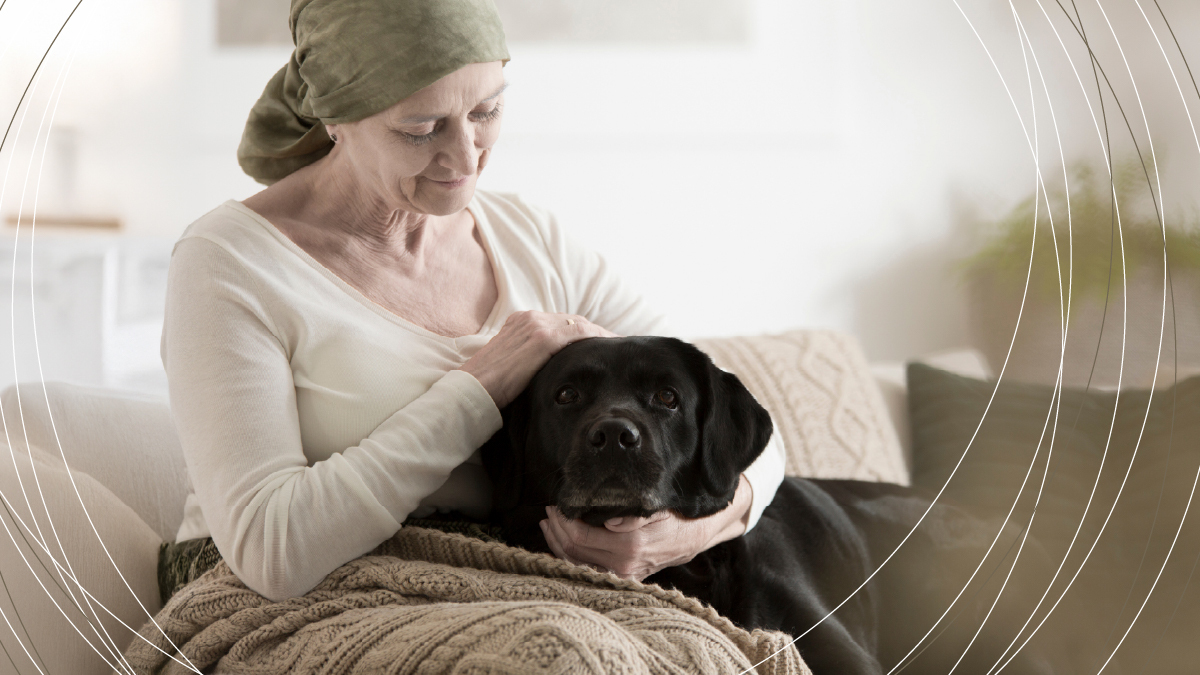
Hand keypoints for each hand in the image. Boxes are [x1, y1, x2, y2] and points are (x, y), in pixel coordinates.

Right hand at [460, 311, 614, 407]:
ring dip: (600, 336)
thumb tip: (550, 372)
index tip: (598, 344)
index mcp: (519, 322)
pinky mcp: (542, 338)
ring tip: (617, 348)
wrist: (472, 390)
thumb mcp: (510, 365)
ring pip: (579, 325)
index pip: (560, 323)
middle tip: (614, 346)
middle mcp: (528, 318)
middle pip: (572, 321)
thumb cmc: (489, 386)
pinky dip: (596, 338)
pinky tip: (609, 348)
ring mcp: (535, 325)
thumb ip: (529, 360)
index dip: (581, 333)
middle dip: (595, 333)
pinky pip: (578, 333)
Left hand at [539, 475, 754, 580]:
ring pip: (577, 564)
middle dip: (557, 530)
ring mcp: (622, 576)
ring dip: (558, 545)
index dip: (563, 521)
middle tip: (549, 512)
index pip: (580, 536)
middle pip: (573, 551)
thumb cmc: (677, 517)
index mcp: (628, 547)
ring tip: (550, 526)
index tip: (555, 505)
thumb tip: (611, 521)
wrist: (698, 535)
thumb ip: (634, 515)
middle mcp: (622, 565)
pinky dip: (571, 558)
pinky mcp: (624, 578)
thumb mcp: (658, 509)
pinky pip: (588, 571)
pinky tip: (563, 544)